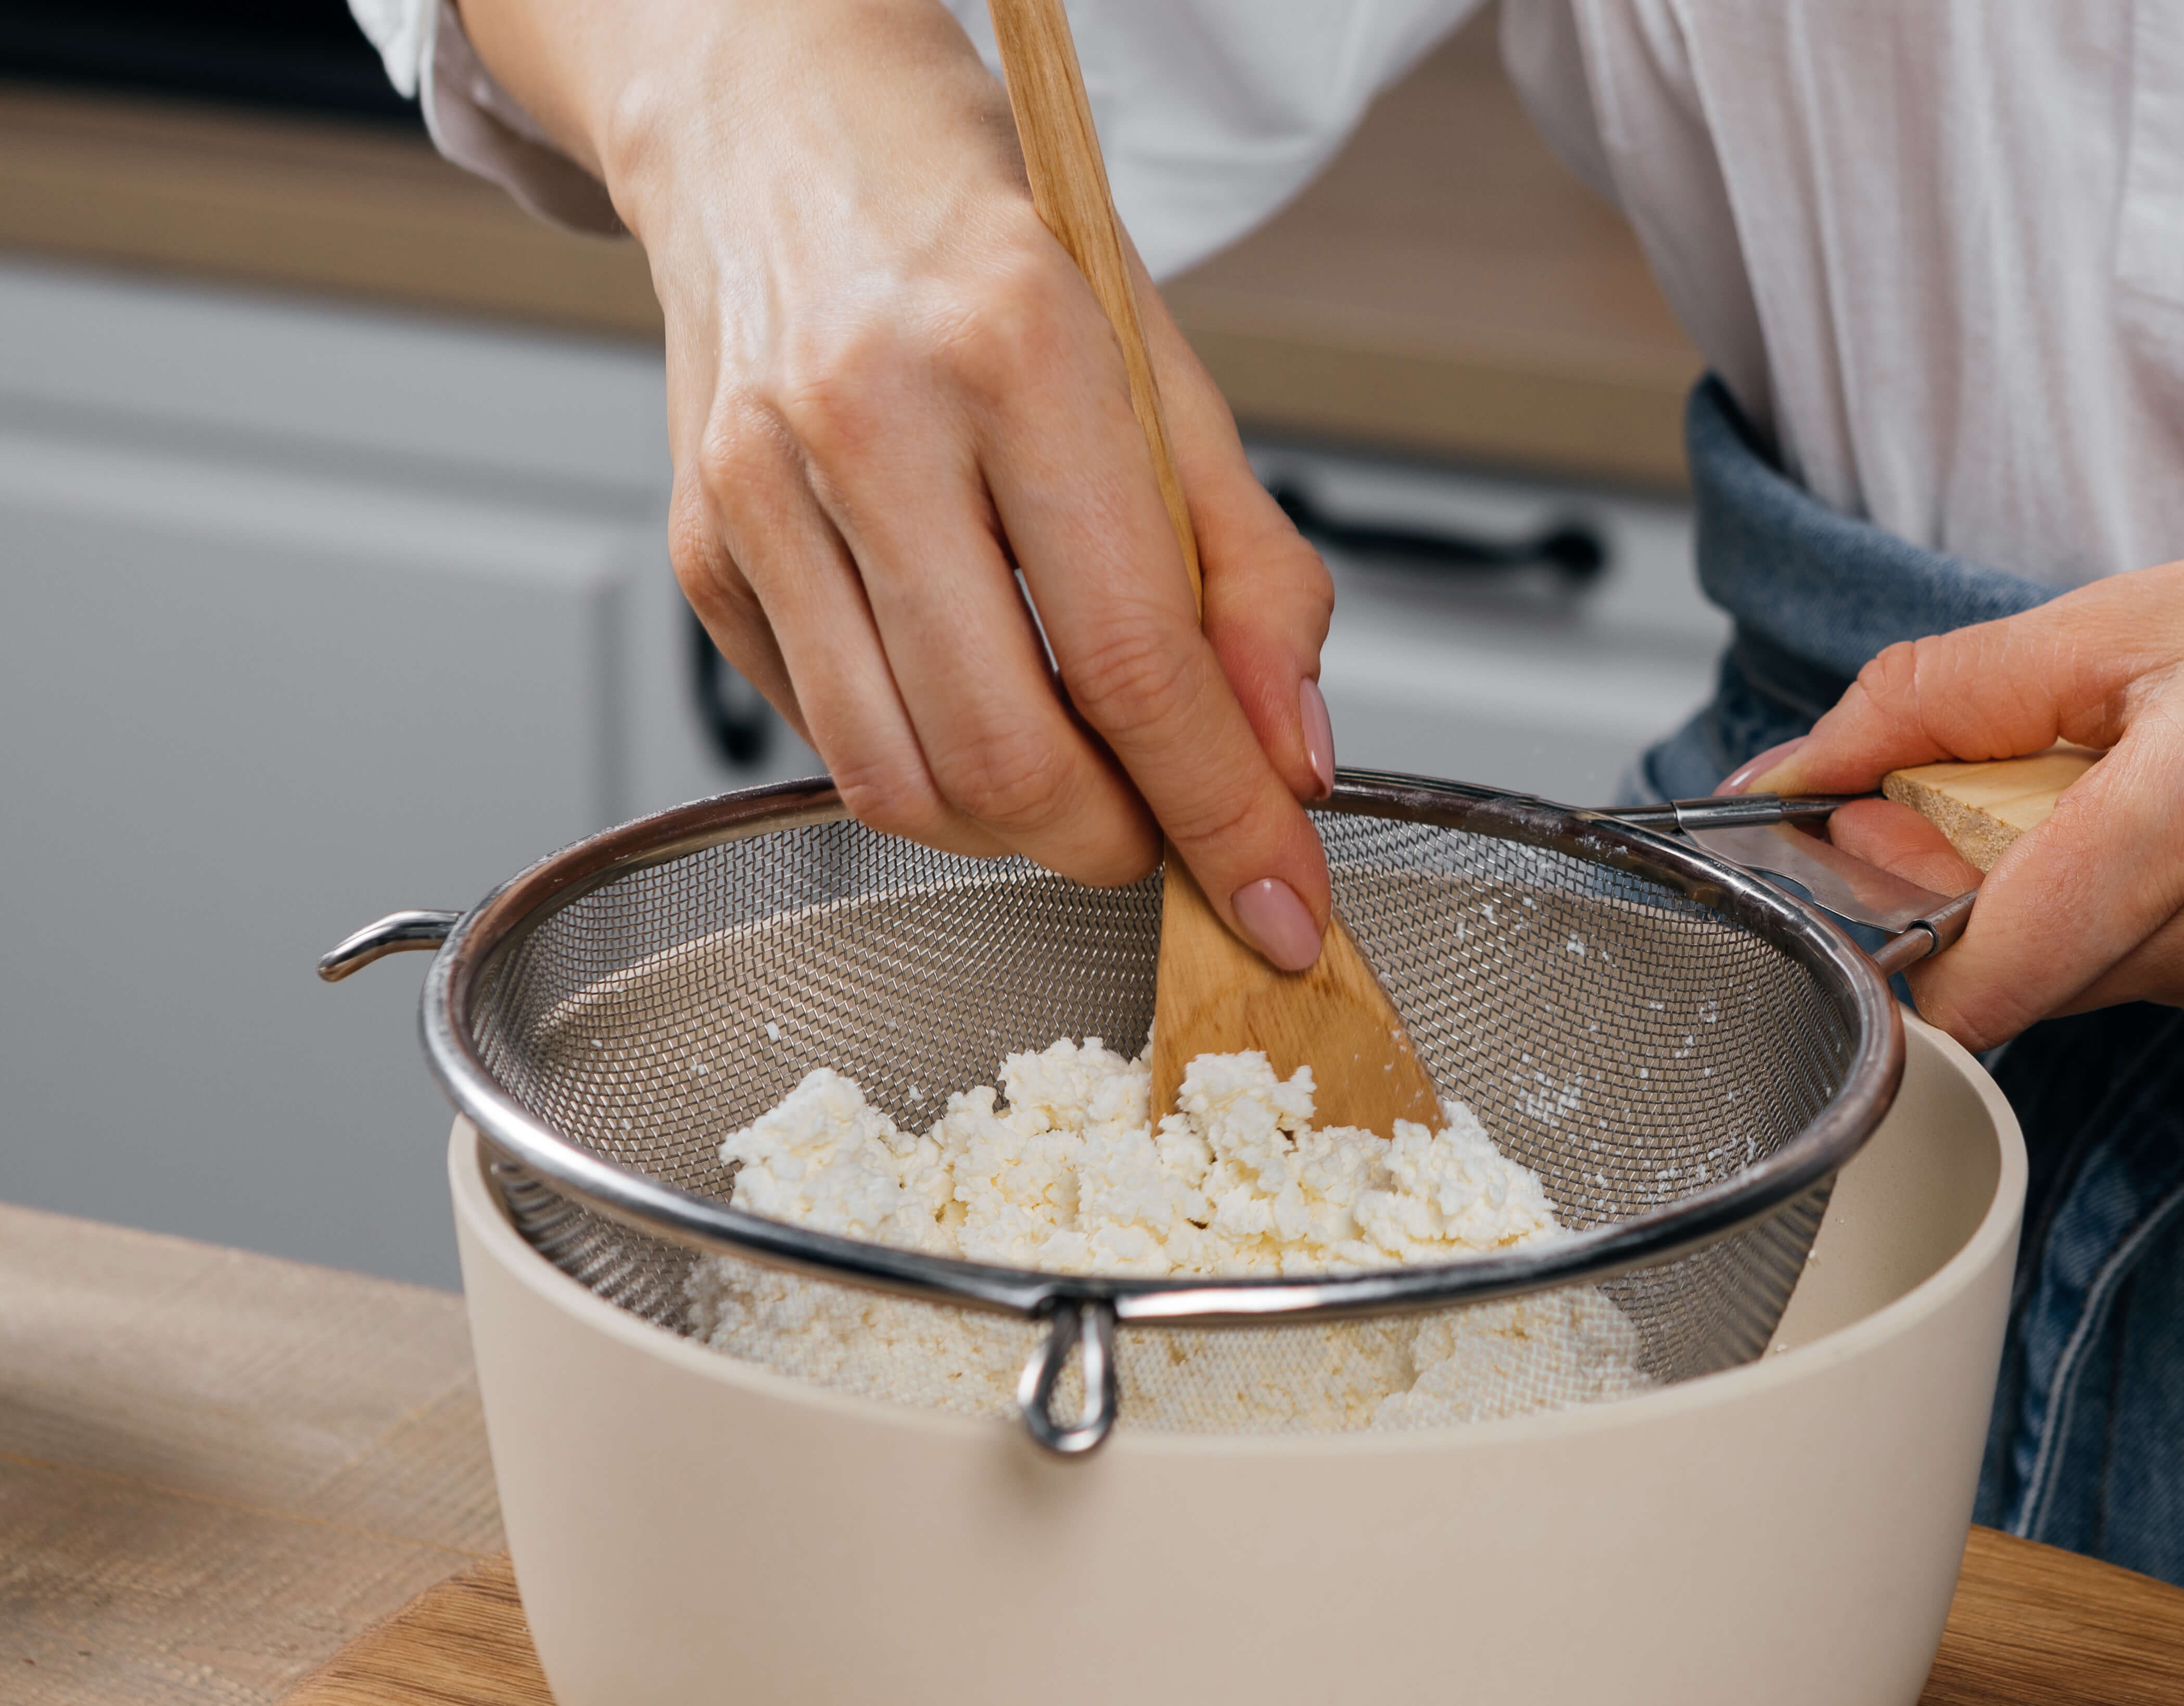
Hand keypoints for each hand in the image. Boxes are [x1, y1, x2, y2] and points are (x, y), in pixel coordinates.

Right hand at [459, 0, 1339, 966]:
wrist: (787, 125)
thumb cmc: (991, 243)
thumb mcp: (1169, 380)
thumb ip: (1253, 577)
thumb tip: (1289, 760)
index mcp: (1015, 349)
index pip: (1134, 662)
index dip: (1222, 816)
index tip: (1283, 908)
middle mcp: (868, 418)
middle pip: (1004, 756)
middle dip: (1116, 845)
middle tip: (1173, 836)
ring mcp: (759, 489)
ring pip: (899, 780)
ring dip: (1017, 833)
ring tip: (1083, 782)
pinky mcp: (701, 546)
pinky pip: (825, 736)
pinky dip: (925, 769)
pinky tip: (975, 701)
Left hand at [1748, 509, 2183, 1078]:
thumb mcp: (2172, 602)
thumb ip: (1955, 694)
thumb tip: (1800, 765)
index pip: (1973, 973)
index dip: (1882, 940)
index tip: (1857, 878)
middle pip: (2026, 969)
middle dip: (1998, 885)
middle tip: (2072, 774)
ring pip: (2112, 984)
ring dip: (2106, 904)